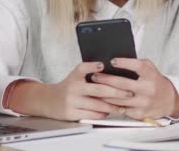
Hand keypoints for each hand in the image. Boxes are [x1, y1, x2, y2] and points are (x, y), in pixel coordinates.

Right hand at [10, 62, 131, 120]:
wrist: (50, 101)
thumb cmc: (69, 87)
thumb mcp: (76, 76)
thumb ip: (89, 72)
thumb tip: (111, 69)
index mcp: (74, 76)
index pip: (82, 68)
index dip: (92, 66)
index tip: (102, 64)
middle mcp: (73, 87)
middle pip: (98, 89)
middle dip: (116, 92)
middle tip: (128, 93)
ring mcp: (72, 101)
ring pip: (97, 104)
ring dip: (112, 106)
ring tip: (123, 105)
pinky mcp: (72, 113)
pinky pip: (91, 114)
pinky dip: (102, 113)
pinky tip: (110, 112)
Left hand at [92, 58, 178, 119]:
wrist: (168, 101)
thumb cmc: (155, 82)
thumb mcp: (151, 68)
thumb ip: (138, 63)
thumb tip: (117, 60)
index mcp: (151, 76)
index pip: (137, 66)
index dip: (124, 63)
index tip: (112, 61)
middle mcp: (148, 89)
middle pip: (123, 84)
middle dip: (106, 79)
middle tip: (95, 76)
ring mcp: (143, 102)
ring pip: (119, 98)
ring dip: (104, 93)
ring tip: (94, 87)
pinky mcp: (139, 113)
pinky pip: (121, 108)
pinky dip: (110, 104)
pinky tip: (101, 99)